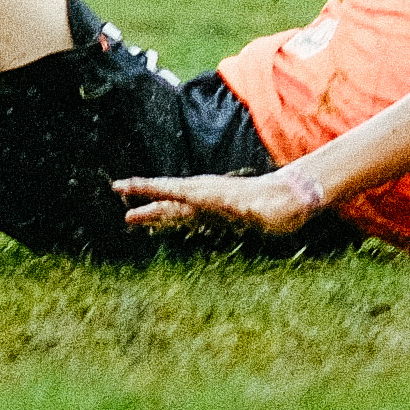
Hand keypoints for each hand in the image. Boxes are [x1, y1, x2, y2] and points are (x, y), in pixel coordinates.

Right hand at [115, 170, 320, 236]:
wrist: (293, 198)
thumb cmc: (282, 205)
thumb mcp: (268, 210)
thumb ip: (255, 210)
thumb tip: (243, 209)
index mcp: (211, 193)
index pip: (172, 189)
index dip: (147, 188)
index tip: (123, 186)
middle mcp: (207, 195)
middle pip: (168, 196)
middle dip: (142, 196)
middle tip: (115, 191)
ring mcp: (211, 203)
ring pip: (175, 207)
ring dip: (152, 211)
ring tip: (129, 217)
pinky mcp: (217, 213)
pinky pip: (186, 215)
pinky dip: (169, 218)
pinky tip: (162, 223)